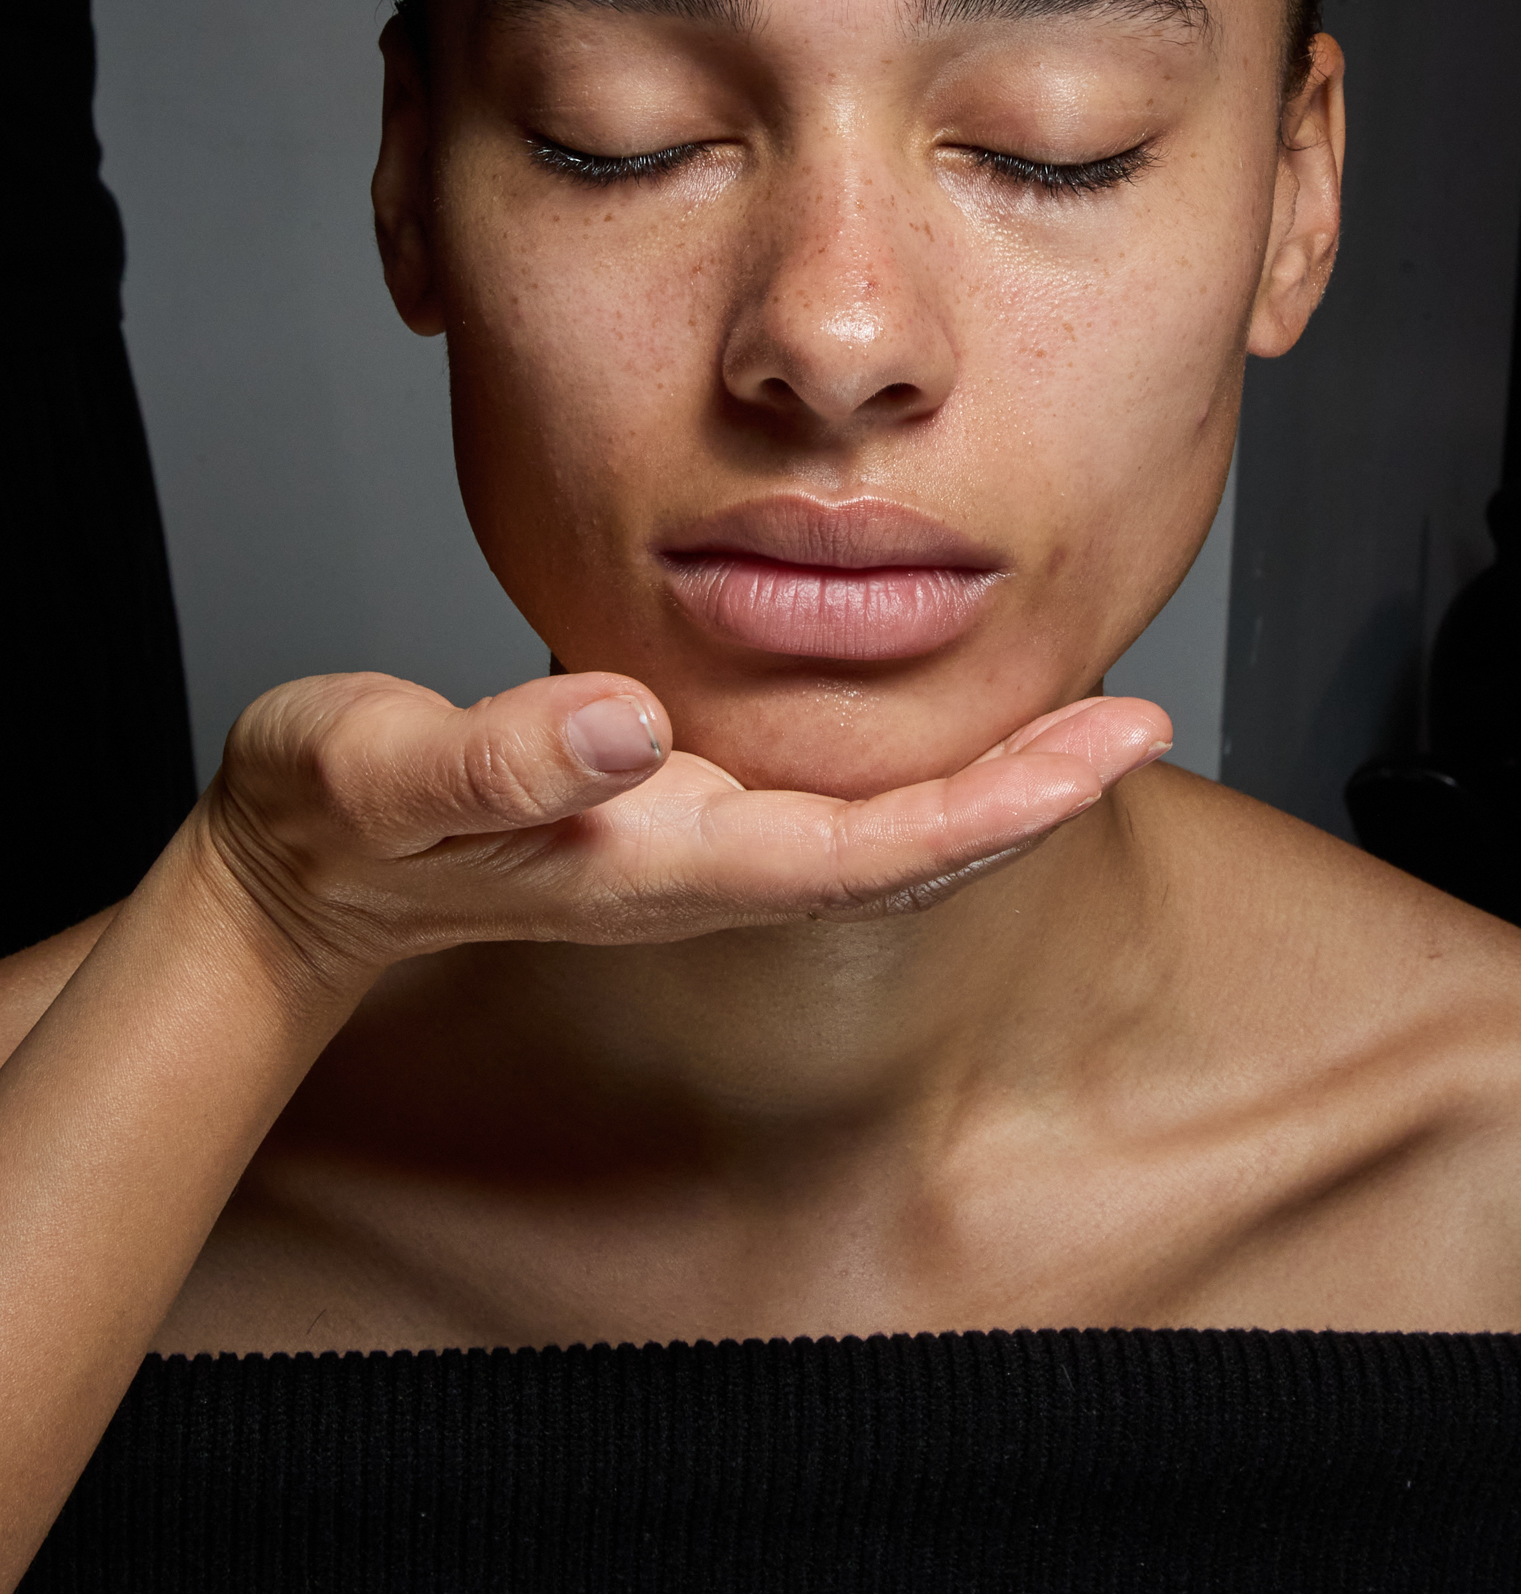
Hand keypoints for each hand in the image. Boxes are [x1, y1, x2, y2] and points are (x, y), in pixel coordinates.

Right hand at [197, 671, 1172, 980]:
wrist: (301, 877)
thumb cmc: (339, 824)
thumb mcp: (387, 773)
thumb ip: (498, 759)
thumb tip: (624, 725)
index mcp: (659, 858)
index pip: (868, 850)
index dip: (996, 804)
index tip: (1107, 748)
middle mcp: (700, 861)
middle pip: (905, 849)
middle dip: (1031, 792)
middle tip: (1147, 721)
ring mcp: (693, 840)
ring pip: (877, 825)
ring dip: (986, 778)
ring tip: (1084, 717)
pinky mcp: (670, 803)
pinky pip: (826, 800)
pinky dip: (907, 761)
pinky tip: (943, 716)